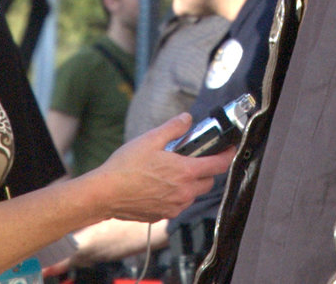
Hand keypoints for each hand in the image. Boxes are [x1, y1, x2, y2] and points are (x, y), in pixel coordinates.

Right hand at [85, 113, 235, 222]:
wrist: (105, 194)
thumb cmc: (126, 166)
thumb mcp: (151, 139)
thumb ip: (173, 128)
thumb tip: (187, 119)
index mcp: (185, 172)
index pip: (219, 165)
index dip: (228, 155)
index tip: (229, 148)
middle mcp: (184, 192)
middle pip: (208, 181)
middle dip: (205, 169)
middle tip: (191, 158)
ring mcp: (174, 206)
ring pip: (193, 194)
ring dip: (190, 183)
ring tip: (171, 172)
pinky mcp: (163, 215)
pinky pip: (178, 204)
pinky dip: (176, 195)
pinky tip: (160, 186)